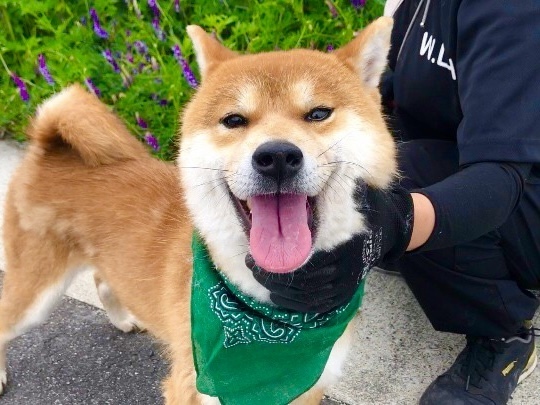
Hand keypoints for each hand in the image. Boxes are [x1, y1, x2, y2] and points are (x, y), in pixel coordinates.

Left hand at [246, 185, 413, 312]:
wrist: (390, 226)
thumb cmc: (363, 202)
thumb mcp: (348, 187)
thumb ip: (329, 183)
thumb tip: (303, 169)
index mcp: (343, 239)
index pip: (302, 261)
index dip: (275, 263)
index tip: (254, 257)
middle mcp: (348, 265)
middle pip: (302, 282)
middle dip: (273, 277)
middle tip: (253, 266)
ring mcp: (348, 282)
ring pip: (307, 297)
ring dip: (280, 290)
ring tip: (261, 276)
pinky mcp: (346, 293)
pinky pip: (316, 306)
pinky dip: (294, 303)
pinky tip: (277, 293)